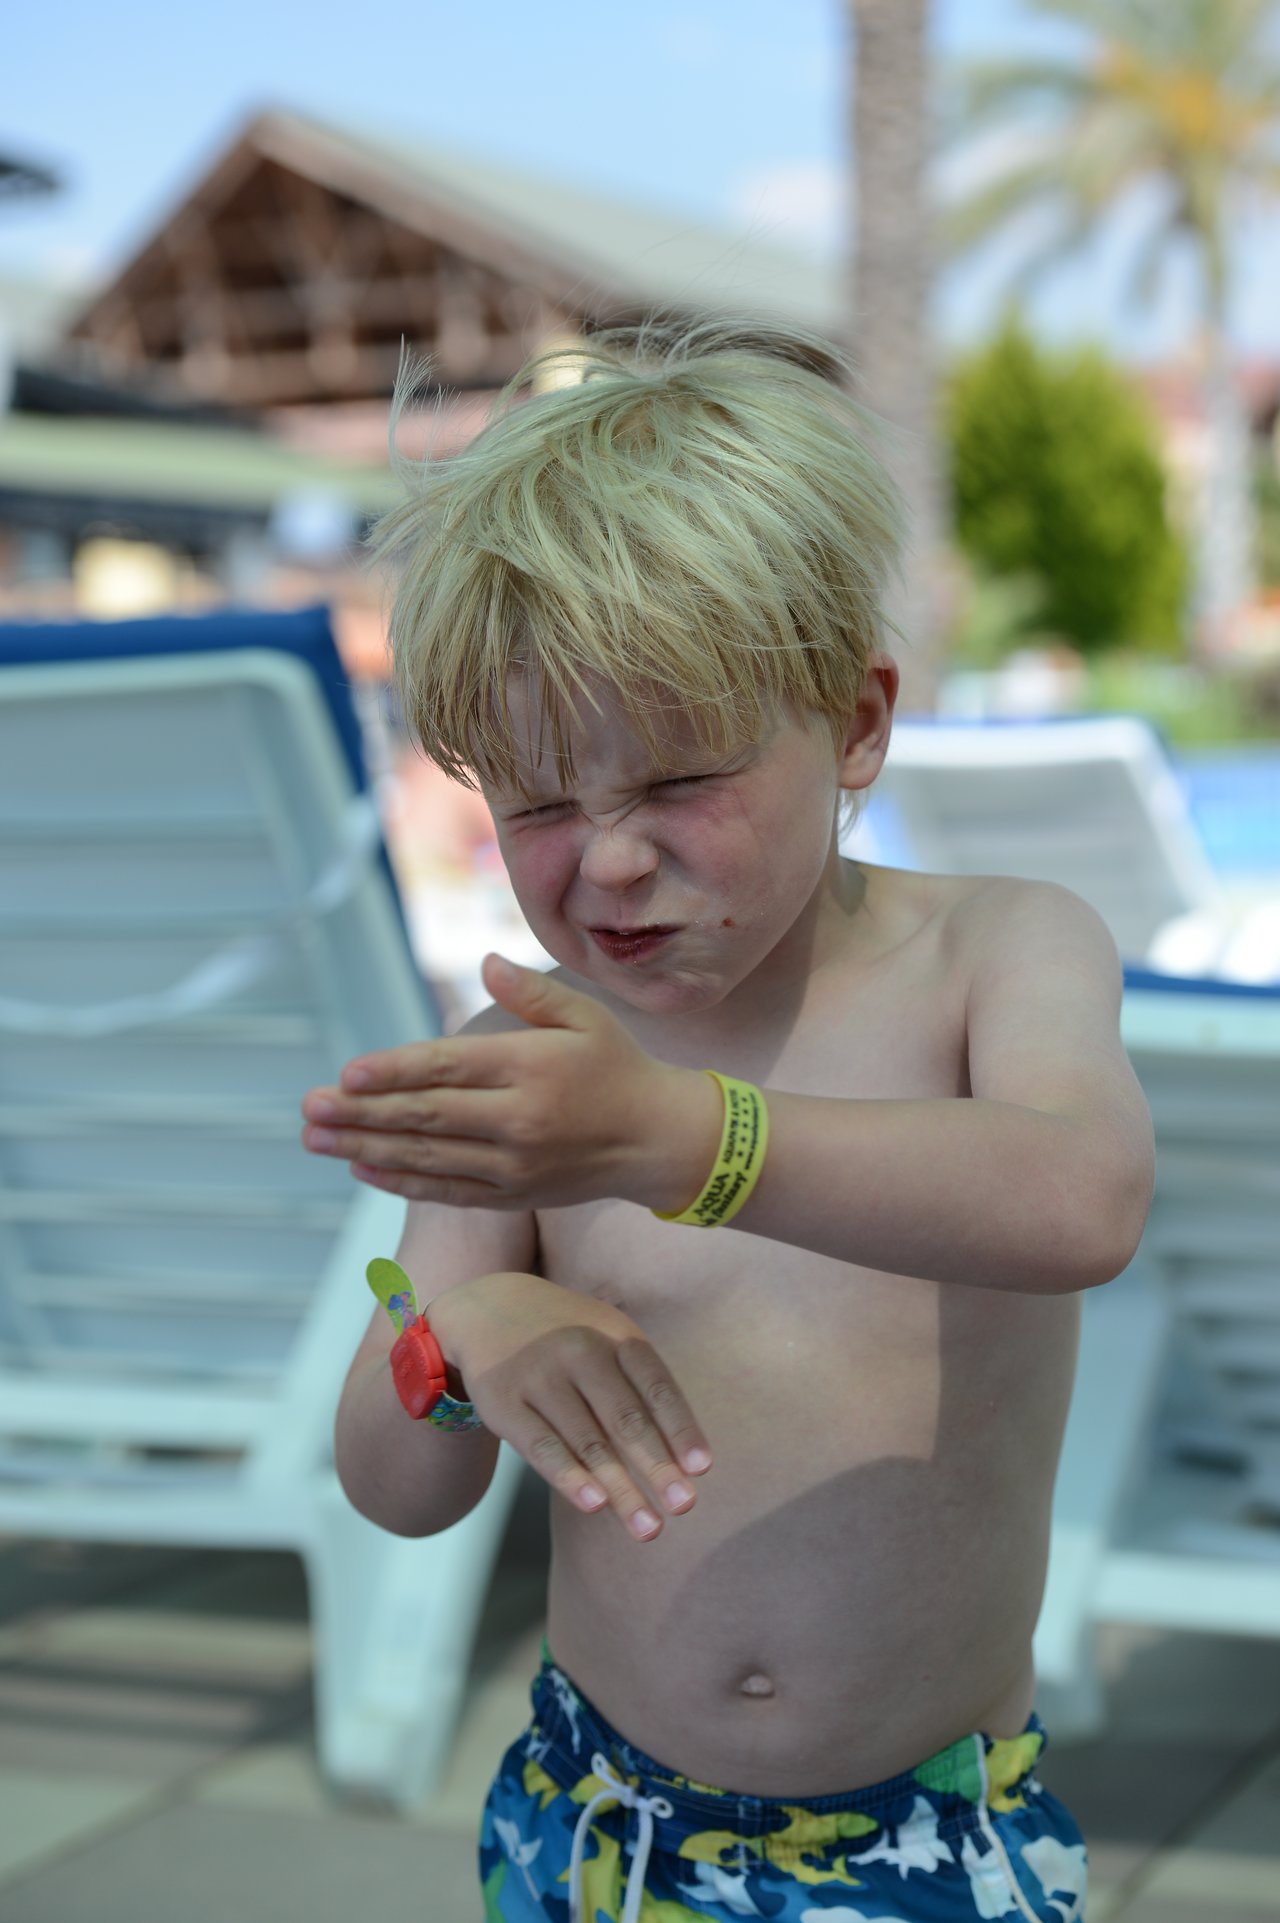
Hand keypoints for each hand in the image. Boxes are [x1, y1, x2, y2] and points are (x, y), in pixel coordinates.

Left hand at [300, 954, 720, 1212]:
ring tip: (314, 1138)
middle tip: (308, 1106)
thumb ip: (530, 992)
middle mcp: (519, 1121)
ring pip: (427, 1156)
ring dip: (364, 1146)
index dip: (395, 1072)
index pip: (449, 1069)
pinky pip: (447, 1190)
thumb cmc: (617, 1066)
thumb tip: (484, 963)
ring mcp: (514, 1165)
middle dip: (361, 1112)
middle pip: (426, 1116)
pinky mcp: (513, 1194)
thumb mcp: (584, 1016)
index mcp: (532, 1068)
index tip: (348, 1073)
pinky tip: (361, 1166)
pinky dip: (401, 1180)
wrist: (658, 1141)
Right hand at [430, 1272, 712, 1540]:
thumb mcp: (607, 1340)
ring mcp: (540, 1375)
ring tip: (648, 1528)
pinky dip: (570, 1476)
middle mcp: (581, 1351)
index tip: (702, 1468)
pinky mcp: (504, 1402)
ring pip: (588, 1441)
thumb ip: (640, 1390)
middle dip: (658, 1466)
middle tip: (684, 1505)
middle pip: (626, 1418)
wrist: (488, 1307)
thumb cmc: (567, 1340)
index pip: (656, 1385)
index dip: (681, 1427)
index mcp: (616, 1335)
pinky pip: (542, 1446)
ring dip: (622, 1489)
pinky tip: (594, 1504)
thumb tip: (683, 1462)